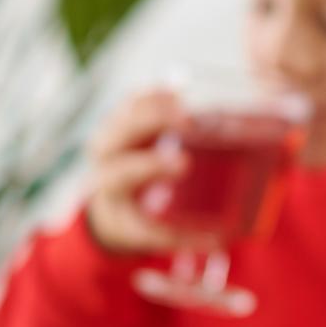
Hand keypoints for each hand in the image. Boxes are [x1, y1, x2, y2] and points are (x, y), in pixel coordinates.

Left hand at [84, 88, 200, 255]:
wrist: (112, 205)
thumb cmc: (138, 220)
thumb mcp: (153, 235)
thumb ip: (183, 238)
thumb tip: (221, 239)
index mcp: (110, 187)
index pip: (123, 173)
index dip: (150, 165)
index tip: (183, 163)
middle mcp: (104, 155)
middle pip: (121, 130)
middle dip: (153, 122)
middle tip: (189, 122)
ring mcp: (111, 132)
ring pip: (127, 110)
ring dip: (156, 103)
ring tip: (189, 101)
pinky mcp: (123, 118)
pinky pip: (135, 99)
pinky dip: (156, 92)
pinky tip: (181, 87)